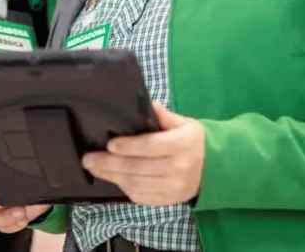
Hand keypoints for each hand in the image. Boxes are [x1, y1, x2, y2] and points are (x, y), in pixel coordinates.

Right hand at [0, 163, 49, 232]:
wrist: (42, 185)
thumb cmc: (31, 169)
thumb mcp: (26, 164)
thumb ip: (21, 163)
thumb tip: (30, 154)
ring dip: (3, 217)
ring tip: (21, 211)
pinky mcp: (6, 220)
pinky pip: (4, 227)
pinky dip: (14, 224)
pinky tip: (24, 218)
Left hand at [82, 101, 204, 205]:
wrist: (215, 169)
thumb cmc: (193, 141)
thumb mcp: (184, 122)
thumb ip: (163, 115)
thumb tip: (145, 104)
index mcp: (182, 145)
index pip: (150, 146)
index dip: (128, 146)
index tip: (109, 144)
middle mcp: (178, 168)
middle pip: (138, 168)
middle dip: (109, 164)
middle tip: (89, 159)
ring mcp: (173, 188)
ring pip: (136, 184)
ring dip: (112, 177)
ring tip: (95, 168)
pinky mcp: (168, 200)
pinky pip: (141, 196)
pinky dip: (124, 187)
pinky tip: (113, 178)